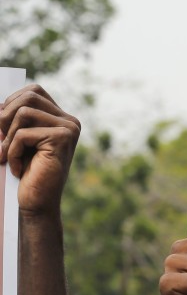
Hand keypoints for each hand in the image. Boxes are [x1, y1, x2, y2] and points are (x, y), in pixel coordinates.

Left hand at [0, 84, 79, 218]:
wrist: (36, 202)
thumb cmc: (25, 171)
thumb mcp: (15, 137)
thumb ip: (12, 116)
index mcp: (62, 118)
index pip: (33, 91)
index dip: (11, 103)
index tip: (3, 128)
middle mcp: (70, 121)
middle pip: (29, 97)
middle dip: (6, 116)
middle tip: (1, 141)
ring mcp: (69, 130)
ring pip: (24, 112)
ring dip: (8, 136)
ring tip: (9, 156)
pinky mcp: (62, 140)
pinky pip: (23, 133)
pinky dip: (12, 151)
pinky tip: (18, 168)